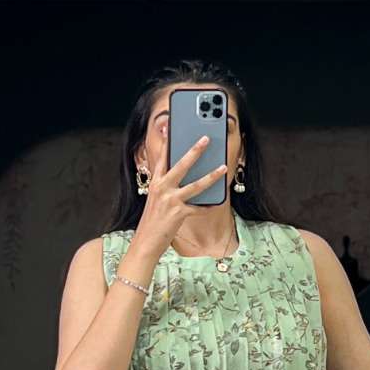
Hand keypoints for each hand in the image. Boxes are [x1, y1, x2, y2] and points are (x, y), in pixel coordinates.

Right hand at [128, 135, 228, 262]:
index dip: (168, 142)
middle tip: (206, 138)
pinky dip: (208, 206)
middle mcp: (162, 189)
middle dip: (195, 150)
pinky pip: (199, 208)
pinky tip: (217, 202)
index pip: (163, 158)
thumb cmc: (152, 222)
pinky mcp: (179, 214)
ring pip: (195, 185)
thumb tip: (185, 178)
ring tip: (223, 168)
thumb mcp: (156, 200)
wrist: (145, 243)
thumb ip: (167, 187)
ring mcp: (171, 201)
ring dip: (211, 176)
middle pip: (181, 165)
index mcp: (156, 183)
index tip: (171, 127)